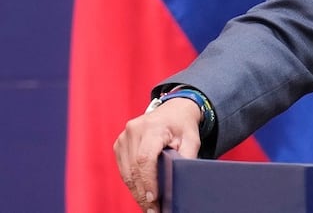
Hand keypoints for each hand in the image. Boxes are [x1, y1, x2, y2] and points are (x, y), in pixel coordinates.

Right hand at [113, 97, 202, 211]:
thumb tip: (180, 181)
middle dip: (143, 193)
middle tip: (153, 210)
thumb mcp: (192, 140)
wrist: (173, 110)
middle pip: (134, 169)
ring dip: (136, 191)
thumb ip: (187, 158)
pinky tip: (142, 193)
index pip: (145, 158)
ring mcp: (124, 137)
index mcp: (153, 127)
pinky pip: (123, 169)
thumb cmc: (183, 126)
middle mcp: (134, 130)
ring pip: (126, 172)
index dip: (148, 181)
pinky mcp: (119, 144)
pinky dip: (132, 183)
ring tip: (149, 206)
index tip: (154, 199)